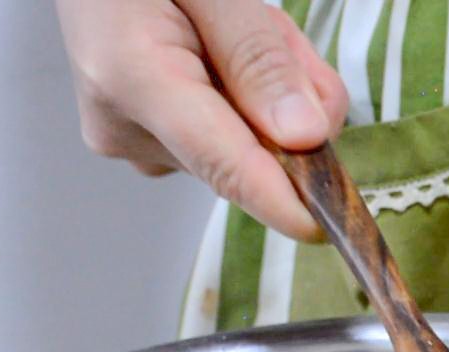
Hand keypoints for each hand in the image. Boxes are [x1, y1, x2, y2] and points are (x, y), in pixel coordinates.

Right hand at [55, 0, 349, 239]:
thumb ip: (258, 57)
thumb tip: (303, 136)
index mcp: (130, 75)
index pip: (221, 161)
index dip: (279, 199)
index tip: (323, 226)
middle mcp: (126, 126)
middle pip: (251, 153)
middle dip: (288, 98)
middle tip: (268, 29)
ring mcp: (135, 141)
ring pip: (250, 145)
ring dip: (269, 91)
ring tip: (230, 27)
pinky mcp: (151, 145)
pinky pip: (230, 139)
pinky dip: (246, 99)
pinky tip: (217, 52)